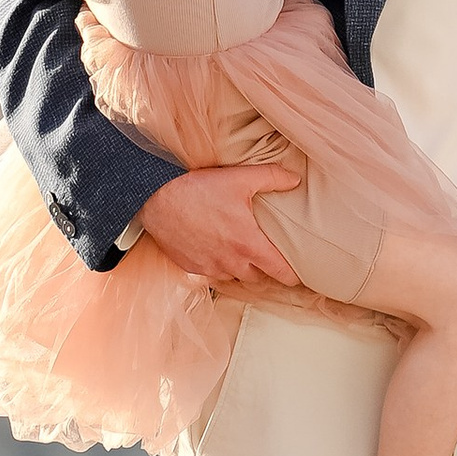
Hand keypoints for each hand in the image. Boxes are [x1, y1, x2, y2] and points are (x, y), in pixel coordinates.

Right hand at [136, 161, 302, 286]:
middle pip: (258, 277)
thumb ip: (272, 178)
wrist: (157, 199)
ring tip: (241, 250)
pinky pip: (212, 273)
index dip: (293, 275)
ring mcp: (210, 268)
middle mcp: (231, 262)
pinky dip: (218, 265)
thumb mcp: (240, 178)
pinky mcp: (191, 268)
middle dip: (264, 268)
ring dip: (240, 267)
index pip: (280, 272)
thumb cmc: (198, 189)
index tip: (299, 274)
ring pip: (234, 276)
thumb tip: (295, 180)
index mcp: (248, 244)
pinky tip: (216, 248)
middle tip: (268, 254)